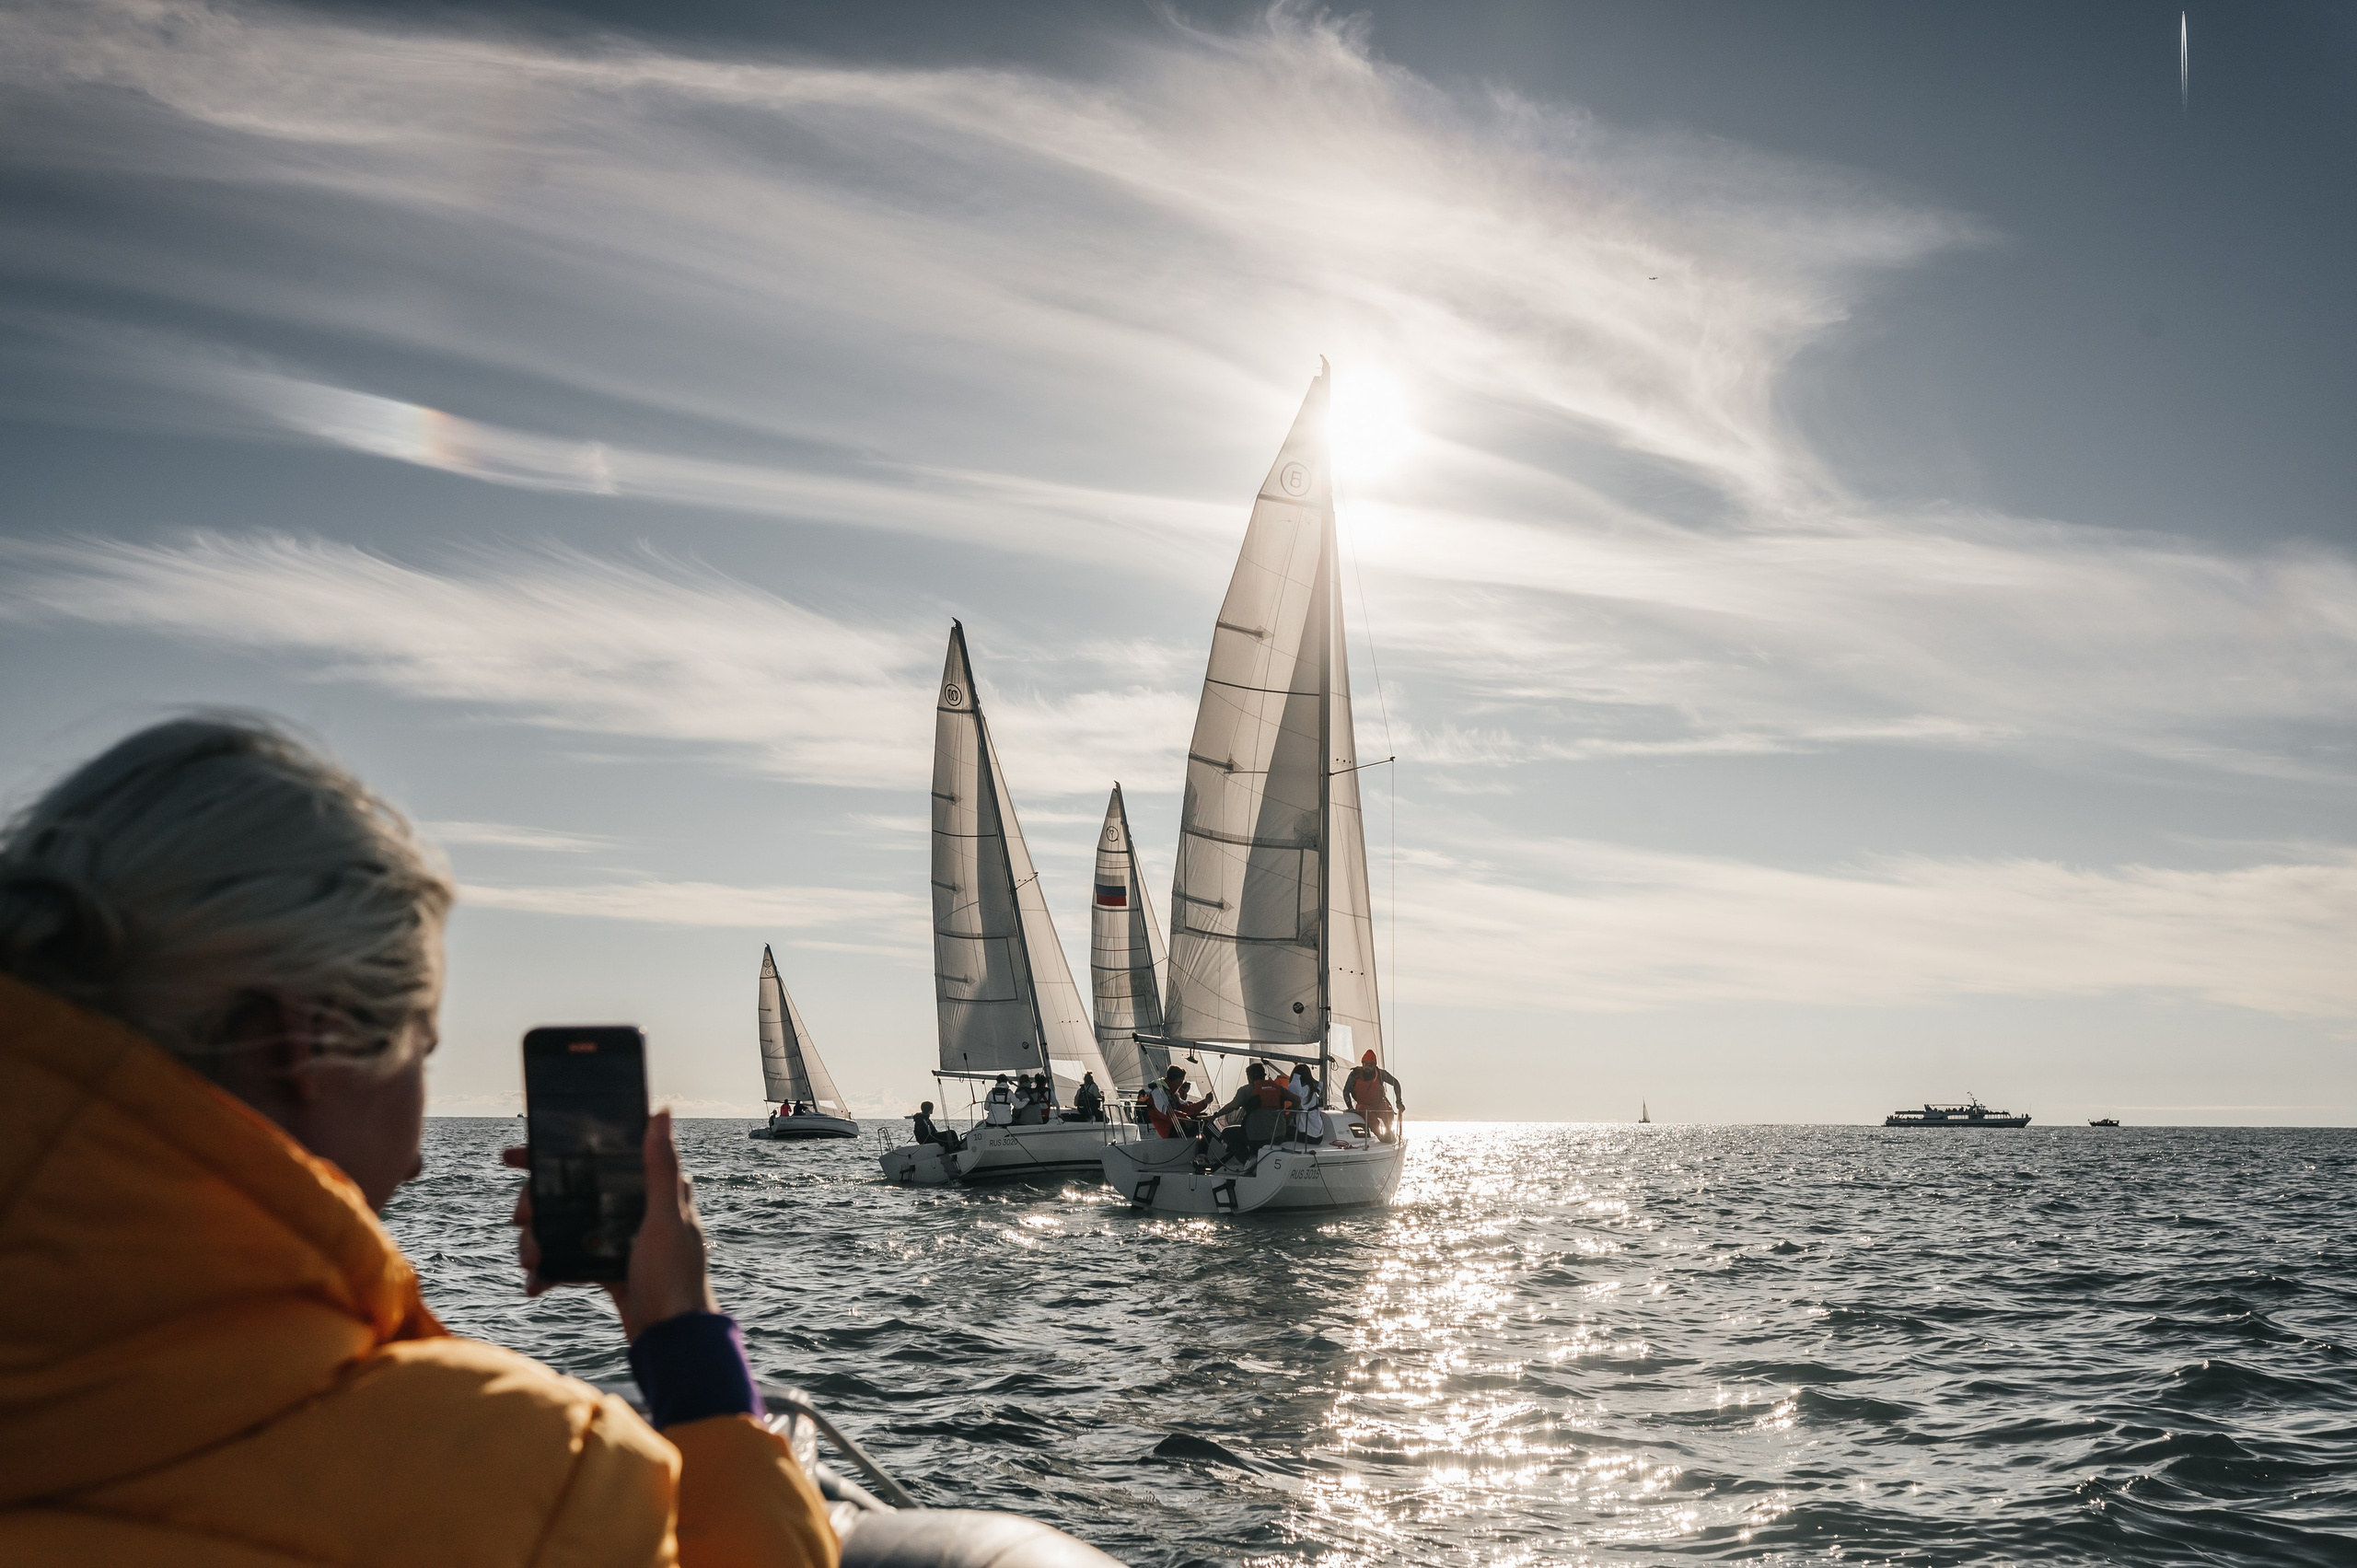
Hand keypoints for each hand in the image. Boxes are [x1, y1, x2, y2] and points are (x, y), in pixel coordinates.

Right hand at [503, 1109, 717, 1341]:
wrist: (671, 1340)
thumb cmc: (676, 1278)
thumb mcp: (665, 1220)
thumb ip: (660, 1168)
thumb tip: (662, 1112)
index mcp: (651, 1191)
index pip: (598, 1161)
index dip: (555, 1155)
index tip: (515, 1157)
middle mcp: (633, 1210)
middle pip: (570, 1194)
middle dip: (537, 1205)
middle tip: (520, 1219)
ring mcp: (617, 1239)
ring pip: (563, 1227)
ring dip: (538, 1240)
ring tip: (529, 1260)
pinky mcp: (606, 1266)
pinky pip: (568, 1260)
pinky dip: (549, 1270)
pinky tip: (536, 1283)